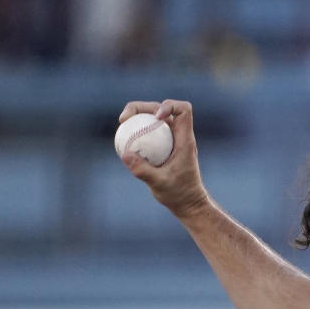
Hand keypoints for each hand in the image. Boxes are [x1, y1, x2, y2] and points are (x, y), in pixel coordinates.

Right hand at [118, 99, 210, 217]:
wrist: (187, 202)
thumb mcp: (159, 184)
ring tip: (121, 123)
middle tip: (123, 119)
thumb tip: (124, 154)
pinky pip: (149, 131)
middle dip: (142, 107)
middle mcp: (179, 135)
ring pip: (153, 118)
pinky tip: (123, 138)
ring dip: (137, 115)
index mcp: (185, 140)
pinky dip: (137, 129)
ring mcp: (171, 139)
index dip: (168, 105)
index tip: (154, 117)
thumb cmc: (178, 194)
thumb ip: (143, 170)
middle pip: (162, 108)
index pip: (183, 110)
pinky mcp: (163, 146)